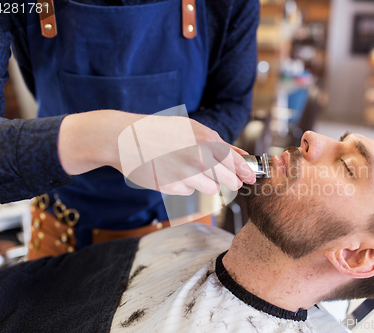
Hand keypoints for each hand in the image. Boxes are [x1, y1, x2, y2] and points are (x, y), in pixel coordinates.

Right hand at [118, 115, 255, 194]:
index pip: (235, 163)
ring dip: (206, 182)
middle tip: (230, 180)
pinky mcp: (170, 188)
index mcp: (205, 140)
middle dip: (230, 181)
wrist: (124, 138)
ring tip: (191, 168)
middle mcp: (197, 159)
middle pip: (227, 180)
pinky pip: (188, 191)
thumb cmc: (161, 130)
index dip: (245, 172)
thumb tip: (243, 155)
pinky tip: (172, 172)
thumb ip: (220, 142)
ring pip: (210, 188)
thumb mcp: (192, 128)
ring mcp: (184, 175)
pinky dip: (184, 185)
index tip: (249, 178)